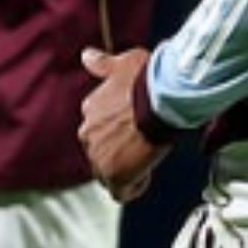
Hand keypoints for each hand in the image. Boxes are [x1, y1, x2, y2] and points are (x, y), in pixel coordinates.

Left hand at [78, 47, 167, 203]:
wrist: (160, 99)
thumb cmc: (146, 79)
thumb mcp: (122, 63)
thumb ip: (103, 64)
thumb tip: (87, 56)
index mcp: (91, 108)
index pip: (97, 128)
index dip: (117, 131)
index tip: (135, 127)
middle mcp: (88, 133)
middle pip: (100, 152)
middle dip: (118, 152)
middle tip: (143, 144)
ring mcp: (99, 156)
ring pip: (108, 173)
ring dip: (126, 169)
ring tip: (147, 159)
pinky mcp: (114, 176)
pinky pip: (121, 192)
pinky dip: (133, 187)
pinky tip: (147, 176)